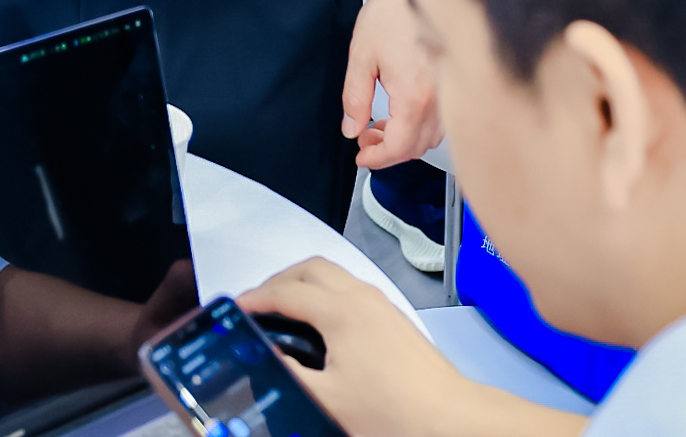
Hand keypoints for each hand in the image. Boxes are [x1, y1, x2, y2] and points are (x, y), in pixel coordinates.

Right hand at [241, 259, 577, 436]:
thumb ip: (289, 374)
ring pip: (333, 275)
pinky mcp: (393, 317)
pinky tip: (322, 324)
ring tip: (285, 310)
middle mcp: (362, 298)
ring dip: (303, 284)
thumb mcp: (327, 400)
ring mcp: (381, 305)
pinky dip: (326, 294)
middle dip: (277, 281)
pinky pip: (351, 288)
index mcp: (341, 312)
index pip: (285, 292)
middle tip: (257, 302)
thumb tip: (265, 358)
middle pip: (309, 268)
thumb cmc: (398, 412)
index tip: (237, 307)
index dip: (255, 298)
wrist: (449, 418)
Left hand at [342, 0, 439, 168]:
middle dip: (388, 151)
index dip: (376, 158)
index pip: (398, 148)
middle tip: (365, 139)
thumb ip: (355, 97)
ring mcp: (452, 93)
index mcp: (414, 98)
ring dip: (406, 139)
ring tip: (381, 125)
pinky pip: (443, 121)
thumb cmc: (395, 10)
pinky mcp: (457, 82)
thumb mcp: (362, 55)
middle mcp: (439, 102)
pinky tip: (404, 113)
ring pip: (432, 137)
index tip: (362, 156)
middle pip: (416, 148)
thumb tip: (352, 127)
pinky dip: (422, 126)